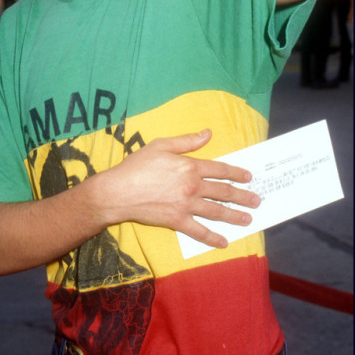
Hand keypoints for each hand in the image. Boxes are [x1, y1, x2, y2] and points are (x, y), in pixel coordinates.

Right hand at [99, 130, 260, 248]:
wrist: (119, 191)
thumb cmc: (137, 165)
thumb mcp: (160, 145)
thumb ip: (187, 141)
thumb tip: (208, 134)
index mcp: (189, 166)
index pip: (219, 169)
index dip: (236, 172)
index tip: (248, 177)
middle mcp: (192, 186)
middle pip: (223, 191)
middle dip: (242, 196)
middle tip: (256, 200)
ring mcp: (186, 205)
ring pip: (216, 212)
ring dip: (234, 216)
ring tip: (248, 219)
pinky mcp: (177, 221)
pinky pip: (199, 231)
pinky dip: (212, 237)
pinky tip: (224, 242)